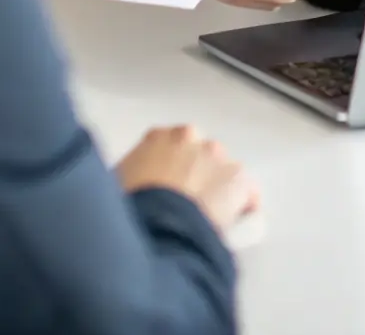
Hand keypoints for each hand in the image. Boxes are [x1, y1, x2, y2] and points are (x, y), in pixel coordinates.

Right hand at [115, 125, 258, 234]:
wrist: (156, 224)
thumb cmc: (130, 209)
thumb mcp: (117, 186)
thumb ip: (130, 177)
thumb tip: (133, 188)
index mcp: (157, 138)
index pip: (168, 147)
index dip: (170, 171)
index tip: (168, 190)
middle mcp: (189, 137)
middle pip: (197, 156)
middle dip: (195, 177)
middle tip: (187, 206)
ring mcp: (216, 156)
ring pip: (222, 173)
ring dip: (217, 190)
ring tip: (209, 220)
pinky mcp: (238, 178)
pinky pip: (246, 195)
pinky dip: (243, 209)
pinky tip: (234, 228)